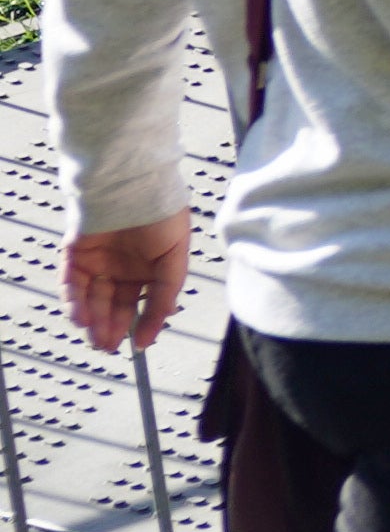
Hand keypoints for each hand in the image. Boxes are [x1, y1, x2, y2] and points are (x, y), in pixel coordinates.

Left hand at [63, 217, 182, 355]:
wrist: (134, 185)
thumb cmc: (162, 213)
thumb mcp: (176, 257)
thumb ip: (166, 292)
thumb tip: (160, 322)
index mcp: (147, 267)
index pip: (141, 302)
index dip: (141, 323)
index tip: (140, 343)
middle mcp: (121, 266)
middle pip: (112, 304)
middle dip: (110, 327)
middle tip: (108, 346)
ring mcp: (97, 261)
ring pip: (90, 298)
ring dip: (92, 320)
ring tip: (95, 337)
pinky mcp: (75, 254)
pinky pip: (71, 283)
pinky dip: (74, 302)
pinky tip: (82, 318)